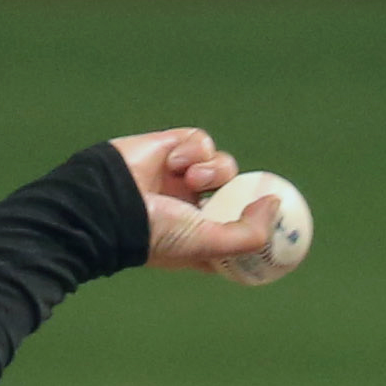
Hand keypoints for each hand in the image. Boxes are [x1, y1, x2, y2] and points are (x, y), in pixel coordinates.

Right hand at [110, 128, 278, 273]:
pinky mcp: (170, 149)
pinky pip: (200, 141)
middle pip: (236, 194)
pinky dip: (192, 149)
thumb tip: (275, 205)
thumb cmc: (156, 233)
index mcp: (201, 238)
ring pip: (223, 165)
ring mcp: (182, 178)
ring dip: (214, 170)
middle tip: (249, 194)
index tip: (274, 220)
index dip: (256, 225)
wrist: (110, 201)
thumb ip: (250, 233)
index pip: (238, 231)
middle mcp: (194, 208)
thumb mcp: (209, 244)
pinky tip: (174, 161)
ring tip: (193, 180)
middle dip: (240, 193)